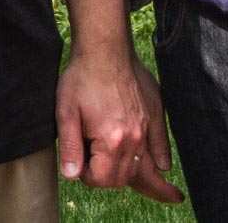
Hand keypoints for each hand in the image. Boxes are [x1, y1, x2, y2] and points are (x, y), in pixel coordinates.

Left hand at [56, 48, 183, 203]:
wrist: (104, 49)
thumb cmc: (82, 78)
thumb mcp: (66, 112)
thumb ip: (70, 147)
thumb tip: (72, 176)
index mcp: (112, 140)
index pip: (104, 179)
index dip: (87, 176)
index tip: (78, 163)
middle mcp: (134, 137)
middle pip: (124, 176)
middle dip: (107, 176)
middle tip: (91, 162)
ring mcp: (147, 126)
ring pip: (143, 164)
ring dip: (134, 172)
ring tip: (139, 175)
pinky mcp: (154, 115)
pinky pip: (162, 146)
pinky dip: (160, 158)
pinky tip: (161, 167)